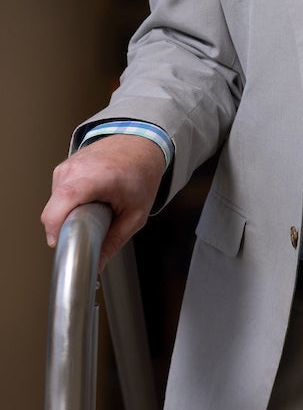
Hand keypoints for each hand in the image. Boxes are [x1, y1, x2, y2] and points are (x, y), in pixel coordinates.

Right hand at [42, 135, 165, 269]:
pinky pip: (56, 195)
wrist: (141, 144)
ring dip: (67, 216)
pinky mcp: (62, 168)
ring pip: (53, 204)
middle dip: (64, 229)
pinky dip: (67, 205)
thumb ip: (114, 241)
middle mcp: (78, 168)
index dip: (57, 226)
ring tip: (91, 212)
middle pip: (53, 208)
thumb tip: (97, 265)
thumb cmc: (141, 174)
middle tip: (86, 234)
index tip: (62, 244)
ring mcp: (67, 166)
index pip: (65, 199)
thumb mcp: (136, 214)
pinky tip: (87, 201)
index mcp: (99, 176)